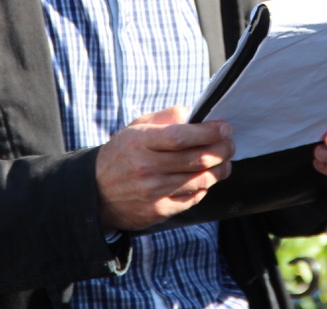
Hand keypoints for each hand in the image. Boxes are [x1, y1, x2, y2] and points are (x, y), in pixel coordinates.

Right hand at [95, 105, 234, 231]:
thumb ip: (164, 118)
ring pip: (199, 180)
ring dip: (219, 170)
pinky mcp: (158, 211)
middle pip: (196, 159)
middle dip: (222, 150)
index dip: (208, 132)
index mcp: (140, 142)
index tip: (224, 128)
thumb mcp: (135, 128)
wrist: (96, 192)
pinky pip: (192, 198)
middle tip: (230, 144)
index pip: (182, 136)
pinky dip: (204, 187)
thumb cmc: (122, 154)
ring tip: (224, 162)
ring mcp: (153, 192)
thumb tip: (193, 115)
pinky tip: (205, 179)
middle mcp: (147, 168)